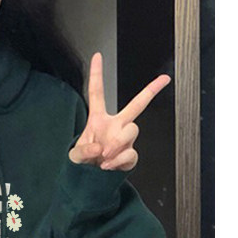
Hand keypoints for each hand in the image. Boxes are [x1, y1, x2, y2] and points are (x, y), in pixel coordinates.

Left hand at [69, 52, 170, 171]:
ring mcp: (125, 139)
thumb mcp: (75, 156)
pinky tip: (108, 165)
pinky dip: (118, 159)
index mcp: (98, 119)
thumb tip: (99, 148)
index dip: (96, 74)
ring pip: (132, 130)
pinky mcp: (130, 154)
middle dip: (151, 90)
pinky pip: (131, 152)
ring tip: (104, 155)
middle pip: (136, 105)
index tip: (97, 56)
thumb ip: (83, 151)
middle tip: (163, 79)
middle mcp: (115, 125)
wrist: (90, 181)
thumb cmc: (83, 164)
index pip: (97, 93)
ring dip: (117, 143)